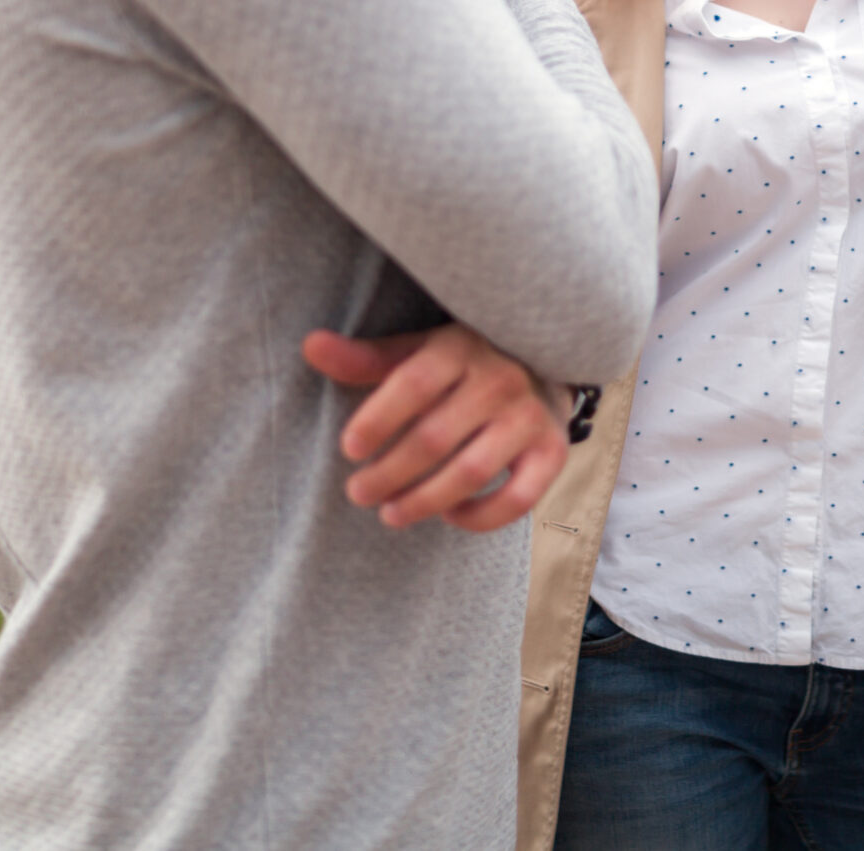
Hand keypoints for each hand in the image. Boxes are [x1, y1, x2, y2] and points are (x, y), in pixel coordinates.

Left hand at [300, 323, 568, 531]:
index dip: (377, 419)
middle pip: (435, 437)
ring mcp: (529, 417)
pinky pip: (519, 497)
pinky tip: (451, 516)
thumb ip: (366, 358)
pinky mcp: (552, 451)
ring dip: (424, 501)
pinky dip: (482, 516)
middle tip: (358, 493)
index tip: (349, 450)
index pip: (414, 383)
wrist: (545, 368)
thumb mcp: (418, 352)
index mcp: (461, 348)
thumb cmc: (463, 365)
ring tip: (389, 514)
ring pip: (472, 471)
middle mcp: (501, 380)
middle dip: (389, 473)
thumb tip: (311, 345)